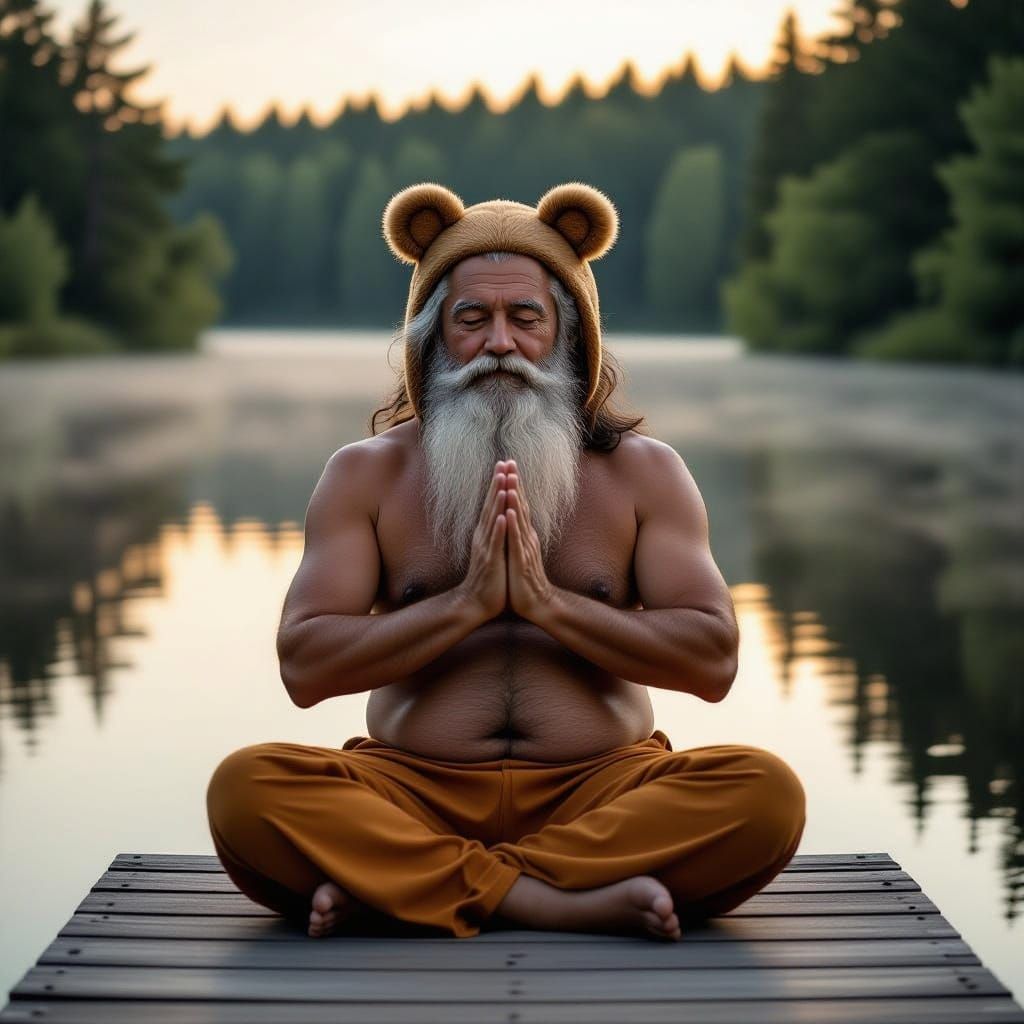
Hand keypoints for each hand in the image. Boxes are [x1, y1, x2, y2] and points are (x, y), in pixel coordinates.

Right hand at [456, 461, 509, 621]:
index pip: (493, 503)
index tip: (505, 465)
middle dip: (498, 483)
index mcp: (486, 533)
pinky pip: (495, 542)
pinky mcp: (490, 560)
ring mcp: (486, 547)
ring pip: (492, 519)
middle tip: (503, 463)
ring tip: (503, 482)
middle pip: (490, 504)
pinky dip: (498, 528)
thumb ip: (496, 533)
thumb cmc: (488, 577)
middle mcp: (484, 536)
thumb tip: (502, 516)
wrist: (476, 602)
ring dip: (497, 500)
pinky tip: (501, 516)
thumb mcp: (494, 550)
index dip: (499, 484)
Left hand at [504, 460, 555, 620]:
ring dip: (515, 499)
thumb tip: (515, 520)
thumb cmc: (525, 580)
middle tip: (510, 462)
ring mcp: (525, 548)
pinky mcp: (521, 560)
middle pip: (521, 505)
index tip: (508, 465)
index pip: (519, 505)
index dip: (514, 485)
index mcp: (524, 535)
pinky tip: (509, 512)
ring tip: (510, 480)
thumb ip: (518, 536)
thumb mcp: (520, 553)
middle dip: (515, 483)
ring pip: (519, 519)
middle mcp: (526, 537)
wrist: (537, 604)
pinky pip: (516, 540)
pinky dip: (513, 525)